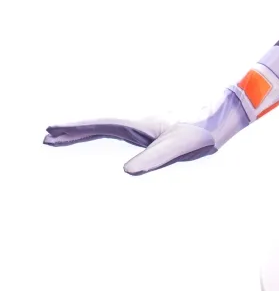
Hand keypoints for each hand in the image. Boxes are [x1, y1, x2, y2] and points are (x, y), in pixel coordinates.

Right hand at [43, 115, 217, 174]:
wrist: (220, 119)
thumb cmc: (201, 131)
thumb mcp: (179, 147)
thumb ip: (154, 158)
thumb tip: (126, 171)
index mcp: (140, 123)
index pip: (101, 124)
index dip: (77, 127)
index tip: (54, 128)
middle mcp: (137, 122)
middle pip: (97, 125)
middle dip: (71, 131)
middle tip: (46, 136)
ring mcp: (141, 126)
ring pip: (104, 128)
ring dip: (81, 133)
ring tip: (59, 138)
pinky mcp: (148, 132)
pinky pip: (116, 132)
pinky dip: (99, 134)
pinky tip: (94, 136)